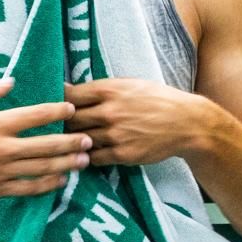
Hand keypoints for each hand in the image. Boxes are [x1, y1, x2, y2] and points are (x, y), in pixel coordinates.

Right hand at [0, 77, 91, 201]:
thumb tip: (10, 82)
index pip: (35, 115)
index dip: (57, 111)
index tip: (71, 108)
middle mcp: (3, 148)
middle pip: (47, 145)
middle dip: (71, 141)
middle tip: (88, 138)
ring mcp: (2, 171)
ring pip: (42, 168)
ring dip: (66, 163)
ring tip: (84, 160)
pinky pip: (29, 188)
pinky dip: (48, 184)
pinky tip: (61, 180)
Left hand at [66, 78, 208, 166]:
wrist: (186, 123)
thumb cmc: (158, 99)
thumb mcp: (130, 84)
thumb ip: (103, 88)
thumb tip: (72, 89)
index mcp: (109, 90)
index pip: (69, 96)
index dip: (58, 101)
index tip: (55, 105)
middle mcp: (109, 112)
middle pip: (70, 120)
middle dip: (63, 123)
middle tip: (58, 126)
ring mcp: (115, 135)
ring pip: (81, 140)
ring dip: (74, 141)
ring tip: (71, 141)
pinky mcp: (122, 154)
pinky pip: (94, 158)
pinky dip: (89, 155)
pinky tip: (89, 152)